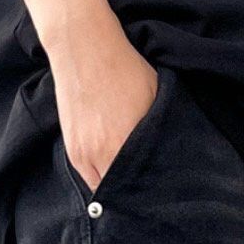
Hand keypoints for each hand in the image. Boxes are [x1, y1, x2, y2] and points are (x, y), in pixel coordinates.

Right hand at [48, 17, 158, 193]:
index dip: (152, 192)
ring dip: (116, 190)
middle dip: (134, 195)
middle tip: (149, 193)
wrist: (84, 48)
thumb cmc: (124, 70)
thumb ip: (160, 132)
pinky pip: (89, 178)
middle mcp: (103, 155)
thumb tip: (170, 155)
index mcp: (127, 144)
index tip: (161, 193)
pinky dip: (101, 180)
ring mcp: (83, 154)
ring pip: (103, 190)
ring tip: (130, 186)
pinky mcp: (72, 150)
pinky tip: (112, 173)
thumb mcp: (155, 99)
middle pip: (122, 194)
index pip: (142, 187)